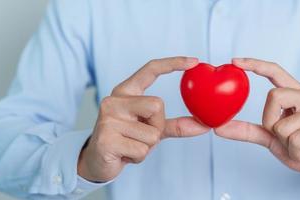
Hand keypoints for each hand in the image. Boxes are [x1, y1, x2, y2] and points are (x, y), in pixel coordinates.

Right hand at [78, 57, 210, 181]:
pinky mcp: (106, 139)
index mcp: (125, 91)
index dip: (173, 63)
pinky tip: (124, 155)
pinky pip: (142, 150)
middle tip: (141, 135)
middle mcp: (114, 100)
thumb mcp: (151, 128)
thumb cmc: (126, 140)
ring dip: (147, 146)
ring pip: (152, 133)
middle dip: (157, 126)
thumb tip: (204, 126)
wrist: (96, 161)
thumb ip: (176, 125)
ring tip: (130, 146)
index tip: (194, 61)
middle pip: (157, 105)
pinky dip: (138, 157)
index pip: (150, 69)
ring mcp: (108, 119)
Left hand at [215, 58, 299, 184]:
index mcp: (298, 94)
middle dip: (270, 122)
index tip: (235, 61)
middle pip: (274, 96)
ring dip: (285, 143)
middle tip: (284, 137)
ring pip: (283, 124)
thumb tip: (219, 127)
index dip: (255, 64)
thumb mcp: (271, 138)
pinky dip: (296, 152)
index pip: (276, 71)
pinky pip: (295, 139)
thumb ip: (248, 131)